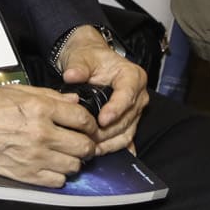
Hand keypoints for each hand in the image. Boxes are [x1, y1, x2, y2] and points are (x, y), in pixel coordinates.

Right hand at [0, 84, 98, 187]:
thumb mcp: (18, 91)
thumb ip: (50, 96)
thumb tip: (74, 101)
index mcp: (40, 108)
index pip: (82, 119)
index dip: (89, 123)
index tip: (86, 125)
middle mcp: (41, 133)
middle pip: (84, 146)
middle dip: (85, 143)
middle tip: (79, 141)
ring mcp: (34, 157)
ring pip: (74, 166)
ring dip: (73, 160)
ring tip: (63, 153)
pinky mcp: (25, 175)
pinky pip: (57, 181)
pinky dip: (58, 175)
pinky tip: (50, 165)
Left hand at [57, 29, 149, 154]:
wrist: (91, 62)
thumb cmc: (90, 58)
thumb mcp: (82, 57)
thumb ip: (78, 67)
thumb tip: (71, 75)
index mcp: (132, 76)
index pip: (127, 95)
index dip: (115, 109)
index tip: (102, 120)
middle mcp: (138, 95)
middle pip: (127, 118)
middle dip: (108, 131)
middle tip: (89, 138)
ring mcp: (135, 110)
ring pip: (127, 132)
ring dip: (110, 143)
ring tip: (92, 148)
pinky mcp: (129, 121)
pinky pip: (125, 138)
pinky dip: (114, 147)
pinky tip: (102, 152)